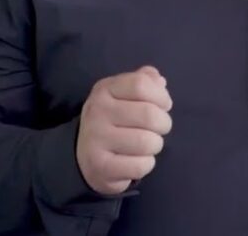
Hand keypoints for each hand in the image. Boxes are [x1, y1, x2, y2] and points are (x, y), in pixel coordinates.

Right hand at [76, 65, 172, 194]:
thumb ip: (144, 81)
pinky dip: (146, 164)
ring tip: (147, 145)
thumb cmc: (113, 120)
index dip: (161, 96)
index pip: (141, 84)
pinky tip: (137, 160)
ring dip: (155, 145)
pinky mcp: (100, 167)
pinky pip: (140, 166)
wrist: (83, 155)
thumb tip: (159, 81)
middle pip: (149, 115)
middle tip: (158, 129)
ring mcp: (96, 139)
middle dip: (163, 124)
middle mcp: (97, 111)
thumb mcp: (124, 94)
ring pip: (147, 142)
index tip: (164, 105)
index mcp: (105, 89)